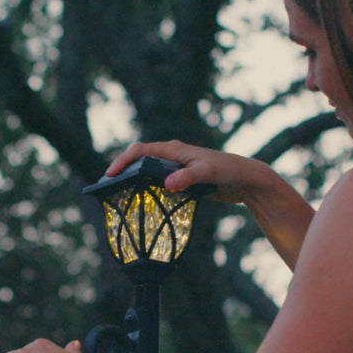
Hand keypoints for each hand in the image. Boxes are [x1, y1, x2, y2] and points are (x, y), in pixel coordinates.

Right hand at [103, 140, 275, 205]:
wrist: (244, 179)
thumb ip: (187, 178)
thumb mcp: (207, 173)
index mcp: (173, 150)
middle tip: (108, 186)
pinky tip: (142, 203)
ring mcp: (176, 168)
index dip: (123, 161)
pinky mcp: (182, 179)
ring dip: (133, 180)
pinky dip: (147, 190)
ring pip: (147, 171)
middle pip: (140, 159)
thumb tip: (167, 184)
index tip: (110, 174)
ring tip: (119, 195)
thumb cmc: (226, 171)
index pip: (140, 150)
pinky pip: (158, 183)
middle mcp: (172, 156)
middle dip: (123, 170)